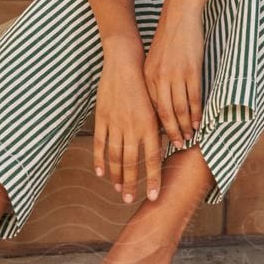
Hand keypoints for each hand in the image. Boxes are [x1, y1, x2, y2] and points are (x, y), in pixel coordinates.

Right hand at [94, 43, 162, 204]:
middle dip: (130, 184)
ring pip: (114, 156)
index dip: (152, 179)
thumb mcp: (156, 107)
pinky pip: (100, 143)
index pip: (152, 159)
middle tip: (128, 200)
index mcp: (149, 125)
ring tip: (117, 189)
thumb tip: (163, 150)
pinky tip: (100, 172)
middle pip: (130, 162)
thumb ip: (158, 129)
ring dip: (115, 175)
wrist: (125, 63)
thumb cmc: (144, 85)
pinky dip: (99, 160)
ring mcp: (115, 123)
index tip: (152, 197)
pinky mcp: (102, 117)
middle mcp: (133, 127)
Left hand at [143, 0, 203, 148]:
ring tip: (189, 138)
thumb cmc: (168, 39)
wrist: (179, 15)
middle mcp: (159, 78)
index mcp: (148, 76)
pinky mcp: (191, 70)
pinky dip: (196, 113)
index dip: (159, 126)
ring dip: (185, 126)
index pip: (152, 109)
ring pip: (180, 109)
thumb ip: (156, 80)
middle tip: (177, 146)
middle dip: (171, 132)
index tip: (163, 139)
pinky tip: (198, 122)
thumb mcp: (155, 60)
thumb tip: (162, 102)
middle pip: (165, 114)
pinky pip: (193, 98)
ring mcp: (175, 75)